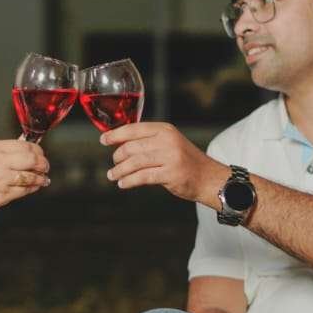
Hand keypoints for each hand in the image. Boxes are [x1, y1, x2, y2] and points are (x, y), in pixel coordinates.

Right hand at [0, 140, 49, 220]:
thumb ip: (0, 149)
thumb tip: (23, 147)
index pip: (23, 145)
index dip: (36, 149)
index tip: (39, 153)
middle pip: (31, 158)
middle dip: (43, 162)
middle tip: (45, 166)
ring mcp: (1, 179)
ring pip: (31, 176)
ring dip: (41, 177)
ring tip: (43, 178)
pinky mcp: (3, 195)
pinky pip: (25, 190)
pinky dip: (34, 187)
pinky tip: (36, 186)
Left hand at [102, 122, 223, 204]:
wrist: (209, 178)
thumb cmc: (186, 162)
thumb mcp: (170, 143)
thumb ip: (149, 141)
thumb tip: (120, 144)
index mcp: (165, 129)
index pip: (133, 129)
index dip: (115, 135)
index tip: (103, 140)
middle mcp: (167, 140)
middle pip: (131, 147)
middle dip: (117, 157)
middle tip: (113, 164)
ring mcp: (170, 157)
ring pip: (134, 162)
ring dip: (119, 171)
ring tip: (112, 175)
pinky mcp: (170, 174)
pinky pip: (142, 177)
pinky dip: (129, 181)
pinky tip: (123, 184)